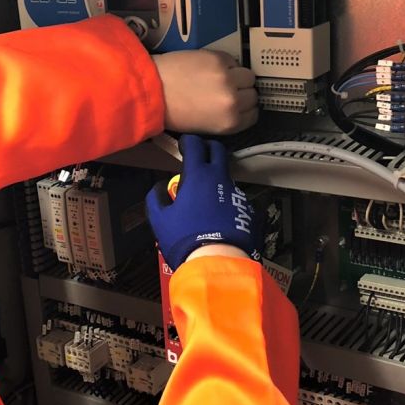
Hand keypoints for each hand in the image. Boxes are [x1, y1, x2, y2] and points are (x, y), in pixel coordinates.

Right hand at [146, 134, 261, 271]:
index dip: (188, 142)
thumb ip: (156, 198)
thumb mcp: (160, 220)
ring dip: (216, 180)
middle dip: (208, 149)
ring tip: (206, 197)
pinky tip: (219, 217)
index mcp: (198, 176)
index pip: (195, 145)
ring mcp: (237, 194)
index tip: (184, 146)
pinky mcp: (248, 210)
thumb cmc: (186, 241)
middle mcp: (220, 179)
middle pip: (218, 151)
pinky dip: (226, 202)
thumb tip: (159, 189)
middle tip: (199, 157)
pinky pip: (235, 199)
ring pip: (227, 177)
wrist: (217, 262)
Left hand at [151, 50, 257, 134]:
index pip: (253, 115)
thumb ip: (225, 118)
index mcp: (230, 123)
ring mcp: (228, 78)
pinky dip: (227, 64)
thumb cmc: (173, 113)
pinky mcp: (219, 59)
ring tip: (221, 78)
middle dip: (242, 93)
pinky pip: (234, 61)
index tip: (238, 105)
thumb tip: (238, 107)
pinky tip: (211, 68)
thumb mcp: (204, 127)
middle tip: (227, 91)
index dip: (245, 109)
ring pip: (248, 76)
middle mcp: (233, 101)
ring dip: (238, 77)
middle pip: (252, 95)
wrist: (152, 89)